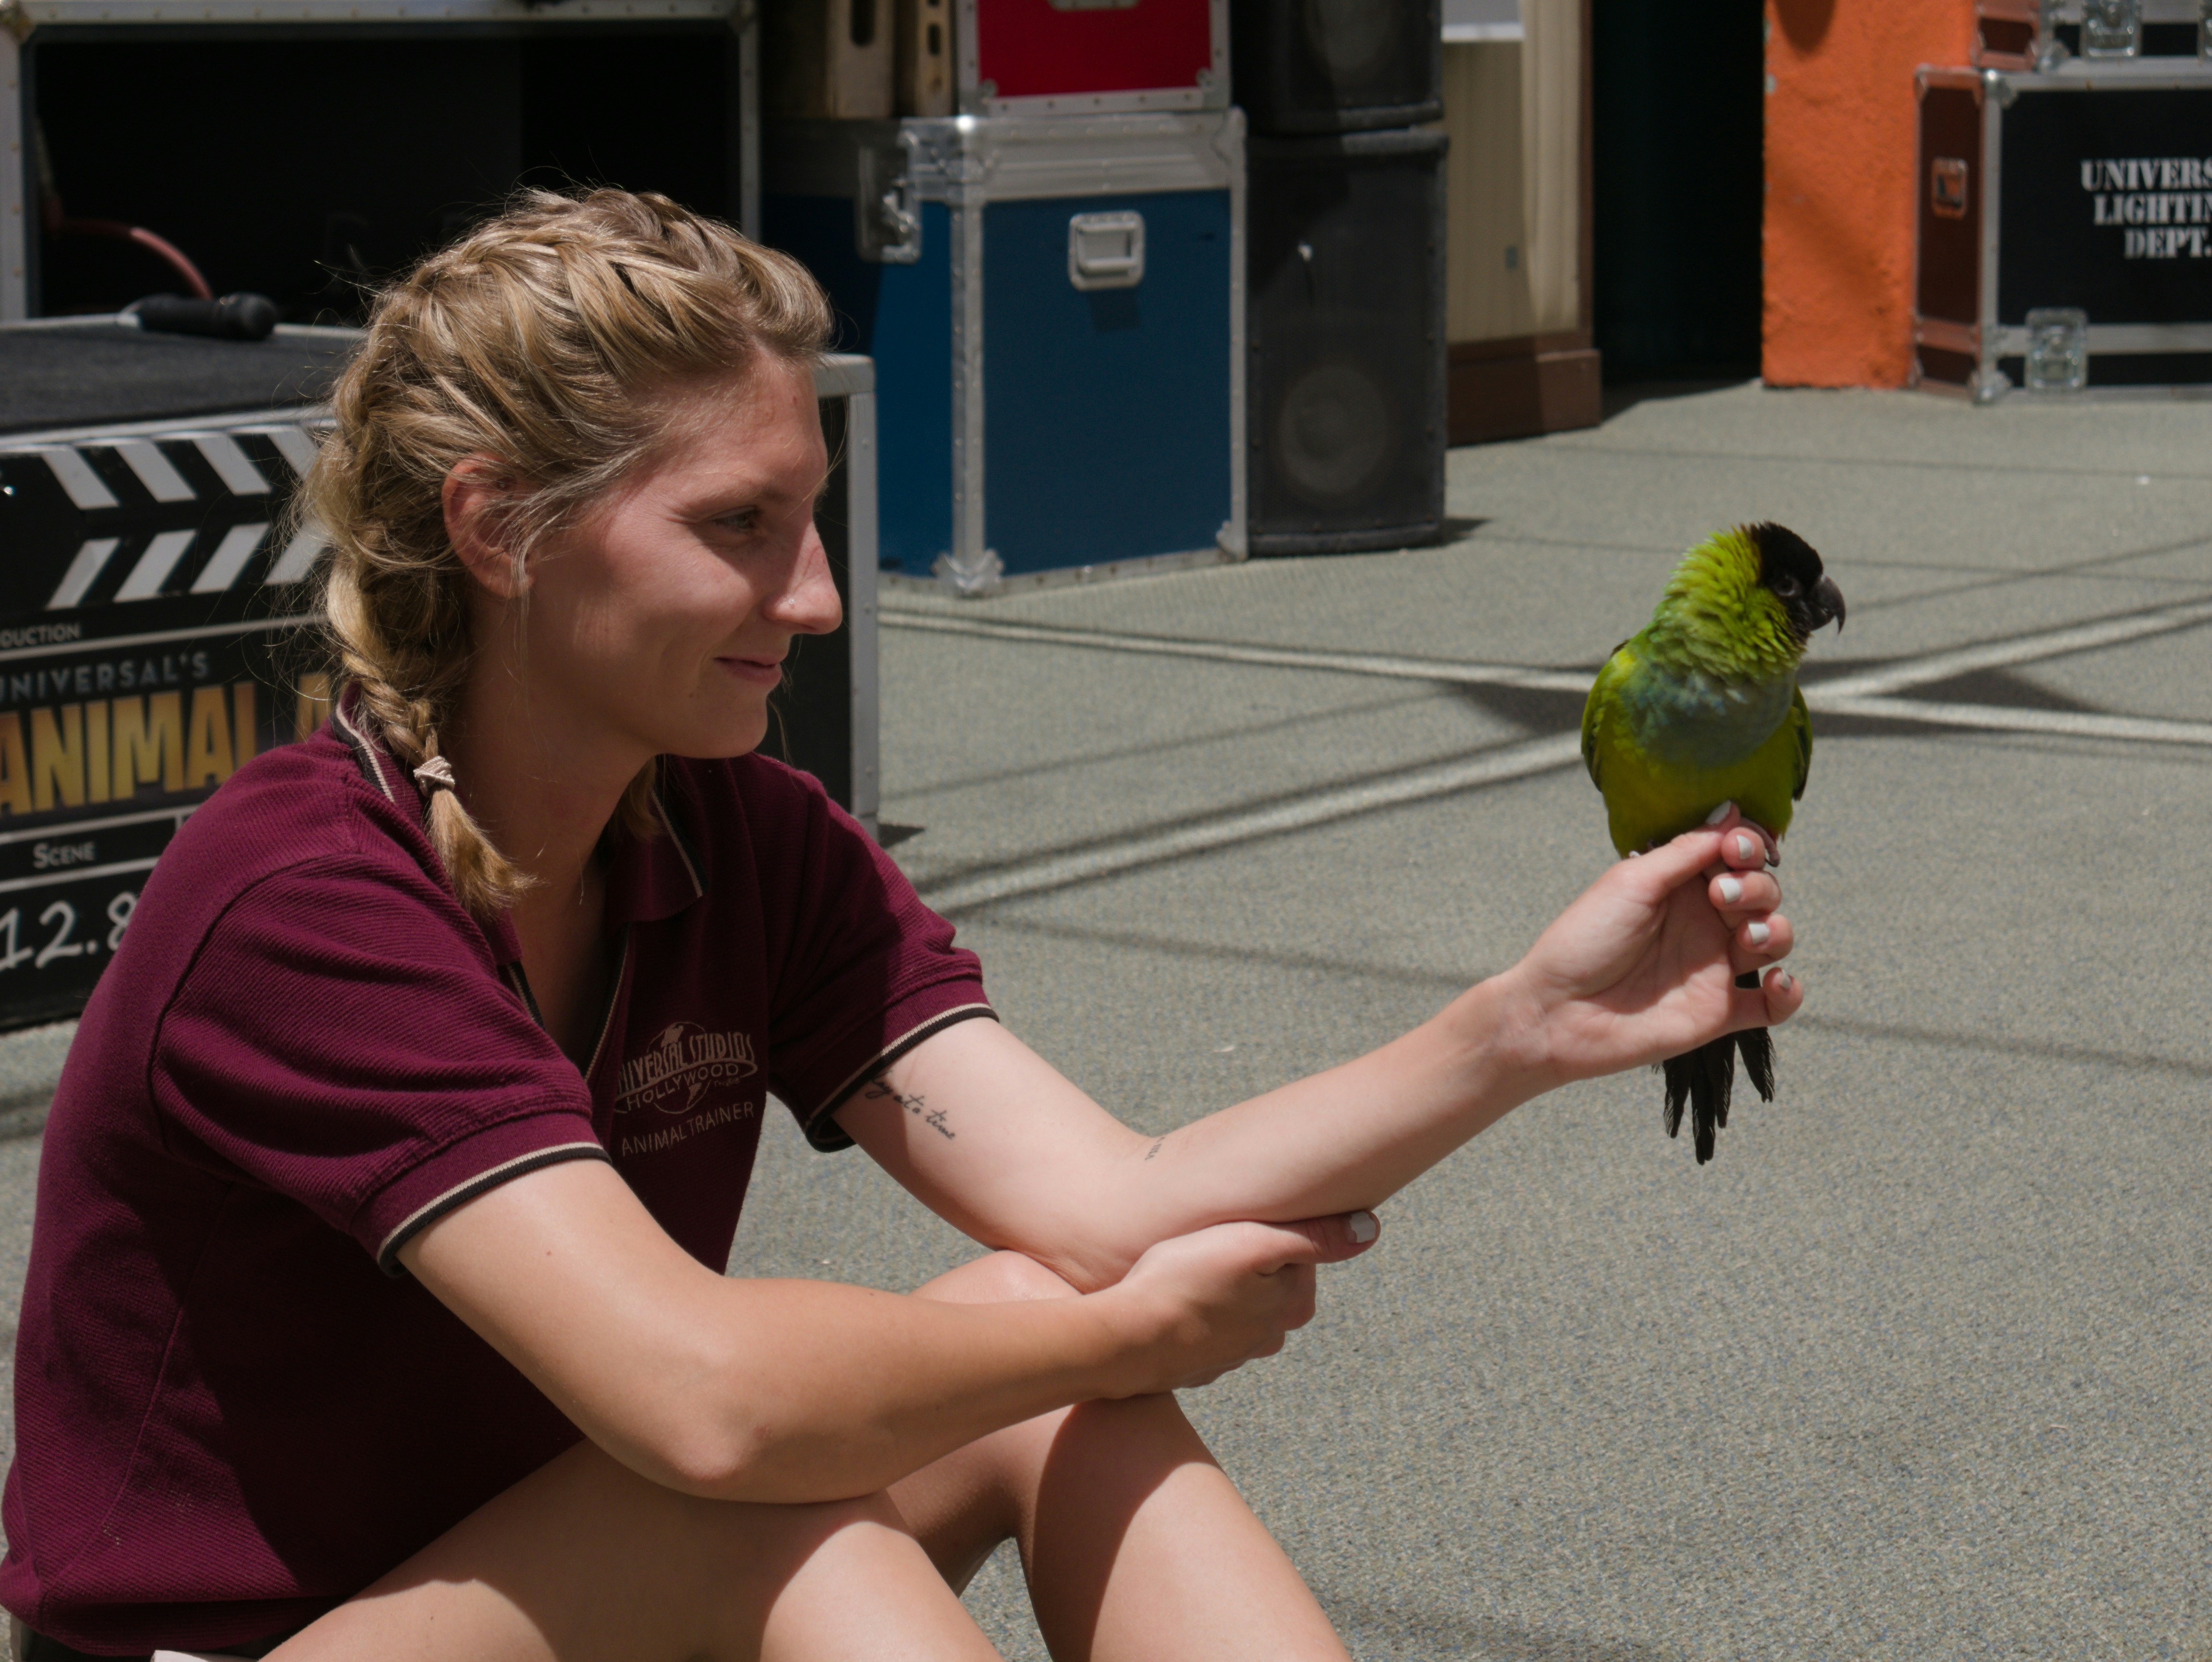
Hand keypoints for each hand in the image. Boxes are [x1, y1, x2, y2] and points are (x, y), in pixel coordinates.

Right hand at [1101, 1212, 1380, 1393]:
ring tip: (1183, 1270)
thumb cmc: (1185, 1281)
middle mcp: (1269, 1337)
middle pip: (1266, 1278)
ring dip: (1215, 1285)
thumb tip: (1372, 1229)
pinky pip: (1202, 1325)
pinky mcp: (1196, 1363)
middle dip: (1242, 1259)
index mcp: (1292, 1306)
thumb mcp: (1254, 1244)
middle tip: (1205, 1245)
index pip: (1296, 1250)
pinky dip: (1191, 1310)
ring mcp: (1231, 1355)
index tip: (1234, 1227)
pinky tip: (1168, 1298)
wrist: (1124, 1340)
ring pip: (1234, 1302)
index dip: (1264, 1230)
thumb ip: (1315, 1237)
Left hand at [1502, 803, 1803, 1087]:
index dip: (1748, 847)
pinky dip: (1789, 992)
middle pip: (1763, 892)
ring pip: (1775, 939)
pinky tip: (1776, 981)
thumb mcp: (1632, 883)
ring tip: (1747, 938)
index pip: (1738, 856)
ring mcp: (1714, 967)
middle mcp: (1703, 922)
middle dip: (1756, 887)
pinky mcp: (1719, 1012)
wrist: (1556, 1011)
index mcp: (1681, 885)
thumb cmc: (1583, 940)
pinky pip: (1774, 1004)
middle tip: (1720, 896)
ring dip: (1775, 930)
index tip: (1735, 849)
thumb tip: (1731, 810)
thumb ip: (1687, 851)